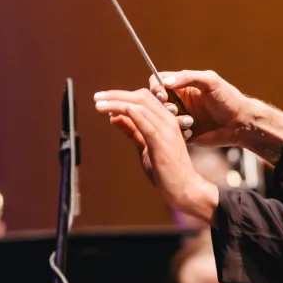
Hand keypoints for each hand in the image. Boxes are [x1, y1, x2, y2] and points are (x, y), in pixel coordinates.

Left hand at [93, 86, 219, 224]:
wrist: (185, 188)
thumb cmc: (167, 170)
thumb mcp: (145, 146)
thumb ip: (133, 131)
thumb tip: (114, 117)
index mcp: (166, 120)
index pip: (144, 97)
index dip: (123, 95)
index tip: (105, 99)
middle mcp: (168, 120)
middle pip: (141, 97)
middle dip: (116, 94)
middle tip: (97, 97)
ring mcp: (166, 129)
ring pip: (140, 106)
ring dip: (116, 102)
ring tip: (98, 104)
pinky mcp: (161, 141)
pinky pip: (144, 121)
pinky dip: (129, 113)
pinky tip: (114, 111)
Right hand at [156, 70, 282, 159]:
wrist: (241, 124)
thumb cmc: (229, 99)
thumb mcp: (210, 82)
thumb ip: (188, 78)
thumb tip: (165, 81)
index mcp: (182, 86)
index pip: (158, 82)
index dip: (156, 87)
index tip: (161, 94)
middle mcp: (179, 100)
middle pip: (155, 101)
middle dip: (162, 106)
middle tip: (174, 109)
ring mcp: (180, 117)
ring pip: (162, 118)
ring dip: (173, 119)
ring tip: (190, 121)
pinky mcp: (184, 133)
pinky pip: (171, 133)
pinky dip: (179, 132)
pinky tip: (193, 131)